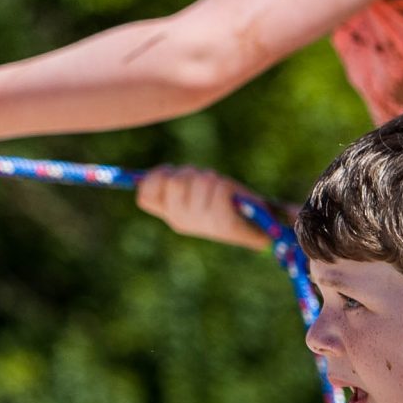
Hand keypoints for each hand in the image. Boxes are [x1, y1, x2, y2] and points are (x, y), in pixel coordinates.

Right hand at [135, 164, 272, 249]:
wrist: (257, 230)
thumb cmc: (224, 206)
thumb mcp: (195, 197)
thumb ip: (177, 186)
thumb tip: (154, 172)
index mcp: (170, 215)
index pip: (145, 196)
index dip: (154, 178)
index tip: (170, 173)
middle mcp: (181, 221)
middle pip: (174, 181)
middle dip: (189, 172)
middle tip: (203, 180)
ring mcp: (200, 222)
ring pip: (199, 181)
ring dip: (211, 178)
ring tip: (220, 189)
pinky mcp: (223, 222)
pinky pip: (219, 189)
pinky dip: (227, 186)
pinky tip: (231, 196)